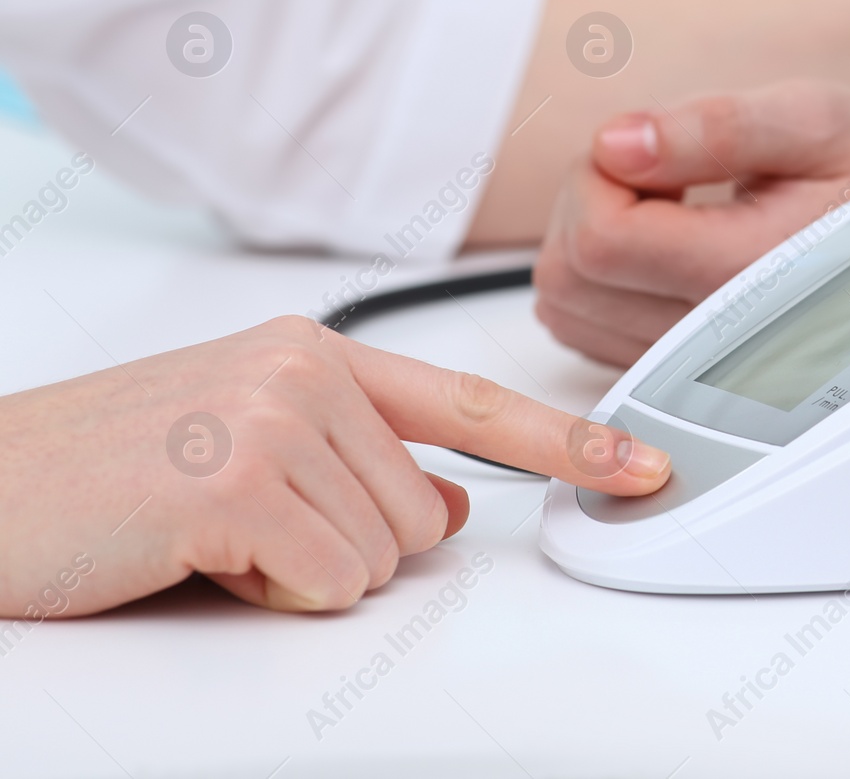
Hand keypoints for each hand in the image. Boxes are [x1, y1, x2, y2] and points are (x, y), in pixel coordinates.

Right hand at [0, 317, 669, 616]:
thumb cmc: (110, 470)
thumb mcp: (250, 447)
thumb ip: (364, 464)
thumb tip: (459, 503)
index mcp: (315, 351)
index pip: (471, 404)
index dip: (567, 444)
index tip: (641, 466)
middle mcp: (303, 368)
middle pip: (428, 514)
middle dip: (348, 546)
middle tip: (244, 524)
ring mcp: (271, 420)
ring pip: (383, 555)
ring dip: (302, 573)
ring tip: (211, 534)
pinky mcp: (235, 485)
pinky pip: (327, 583)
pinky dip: (270, 596)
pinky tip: (197, 555)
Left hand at [536, 81, 849, 365]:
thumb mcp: (815, 120)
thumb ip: (714, 126)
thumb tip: (616, 143)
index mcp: (747, 277)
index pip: (600, 237)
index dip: (602, 171)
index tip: (659, 148)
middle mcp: (714, 341)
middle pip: (567, 275)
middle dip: (591, 199)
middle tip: (666, 172)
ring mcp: (688, 366)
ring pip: (564, 304)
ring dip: (591, 235)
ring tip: (672, 204)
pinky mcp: (670, 369)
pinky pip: (582, 324)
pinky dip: (600, 272)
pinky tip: (664, 240)